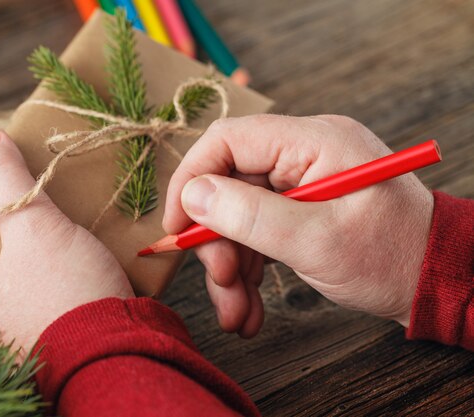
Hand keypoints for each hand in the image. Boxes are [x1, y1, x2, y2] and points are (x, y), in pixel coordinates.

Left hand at [0, 127, 133, 353]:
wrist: (113, 355)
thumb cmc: (63, 291)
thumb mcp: (32, 226)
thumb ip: (5, 178)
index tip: (14, 188)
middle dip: (20, 227)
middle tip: (47, 205)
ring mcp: (17, 331)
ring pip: (26, 275)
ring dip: (46, 251)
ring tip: (71, 227)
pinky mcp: (52, 338)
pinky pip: (50, 295)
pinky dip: (64, 275)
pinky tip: (85, 259)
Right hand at [163, 115, 432, 336]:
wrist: (434, 281)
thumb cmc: (390, 258)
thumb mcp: (316, 242)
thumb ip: (250, 215)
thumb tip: (192, 195)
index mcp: (313, 141)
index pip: (227, 140)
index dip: (191, 179)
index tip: (175, 227)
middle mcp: (303, 154)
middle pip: (229, 186)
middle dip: (217, 242)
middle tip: (221, 286)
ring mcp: (301, 181)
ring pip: (239, 215)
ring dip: (231, 267)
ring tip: (238, 314)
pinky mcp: (300, 207)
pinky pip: (258, 230)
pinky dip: (249, 269)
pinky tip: (249, 306)